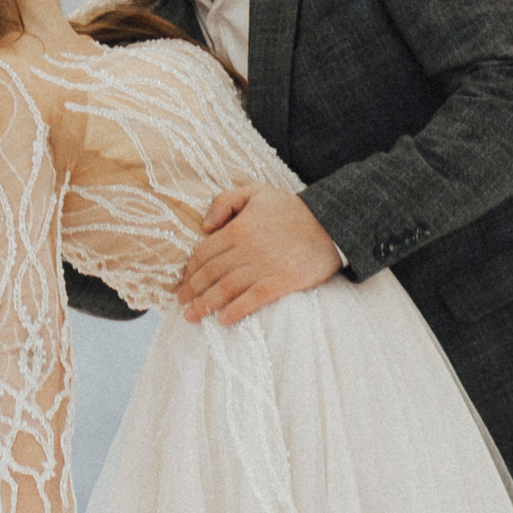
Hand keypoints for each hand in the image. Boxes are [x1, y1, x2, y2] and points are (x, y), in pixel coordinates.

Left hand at [175, 182, 341, 325]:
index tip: (182, 282)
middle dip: (193, 290)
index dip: (190, 270)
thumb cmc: (290, 209)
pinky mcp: (283, 281)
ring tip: (193, 316)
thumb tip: (204, 226)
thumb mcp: (256, 192)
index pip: (205, 252)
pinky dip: (237, 310)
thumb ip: (225, 201)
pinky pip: (253, 299)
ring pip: (228, 288)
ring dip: (207, 304)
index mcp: (238, 228)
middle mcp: (248, 248)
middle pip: (212, 273)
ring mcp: (265, 266)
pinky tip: (224, 320)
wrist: (330, 223)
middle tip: (181, 304)